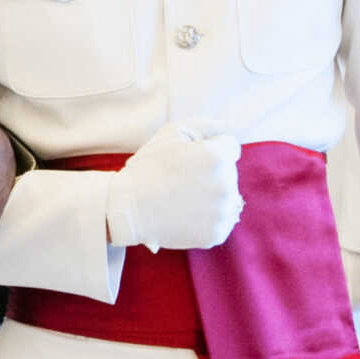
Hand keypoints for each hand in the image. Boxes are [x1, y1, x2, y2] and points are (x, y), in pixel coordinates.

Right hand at [105, 119, 242, 251]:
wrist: (128, 209)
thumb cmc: (147, 168)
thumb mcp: (170, 134)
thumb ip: (205, 125)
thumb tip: (231, 125)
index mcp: (217, 158)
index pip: (230, 147)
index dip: (208, 149)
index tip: (188, 159)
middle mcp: (226, 185)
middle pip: (229, 172)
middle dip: (212, 172)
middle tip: (182, 179)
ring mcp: (222, 212)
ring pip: (227, 197)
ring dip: (212, 195)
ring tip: (184, 197)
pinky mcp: (216, 233)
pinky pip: (221, 220)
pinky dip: (208, 217)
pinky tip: (187, 213)